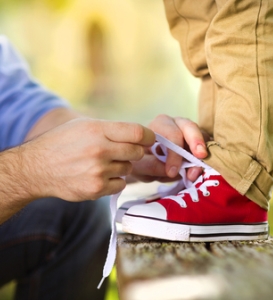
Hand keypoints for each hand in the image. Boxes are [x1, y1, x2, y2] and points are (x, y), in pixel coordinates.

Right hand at [23, 118, 154, 200]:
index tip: (149, 140)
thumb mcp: (83, 126)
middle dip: (134, 152)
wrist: (36, 168)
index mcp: (97, 130)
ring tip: (101, 164)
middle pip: (138, 152)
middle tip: (121, 152)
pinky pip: (120, 184)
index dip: (149, 137)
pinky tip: (99, 176)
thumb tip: (140, 136)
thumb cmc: (62, 143)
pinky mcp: (96, 189)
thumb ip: (111, 129)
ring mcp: (98, 171)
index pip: (138, 133)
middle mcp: (99, 150)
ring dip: (121, 166)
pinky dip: (114, 181)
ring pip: (128, 169)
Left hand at [131, 115, 210, 182]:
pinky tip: (201, 170)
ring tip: (196, 172)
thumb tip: (172, 171)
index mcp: (159, 125)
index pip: (171, 134)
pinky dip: (206, 158)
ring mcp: (190, 132)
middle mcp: (176, 124)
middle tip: (200, 157)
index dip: (174, 154)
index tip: (172, 172)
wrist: (144, 162)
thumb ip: (152, 166)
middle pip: (190, 127)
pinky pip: (207, 147)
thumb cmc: (140, 160)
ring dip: (201, 155)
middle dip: (196, 142)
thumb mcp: (139, 165)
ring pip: (201, 137)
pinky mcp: (198, 142)